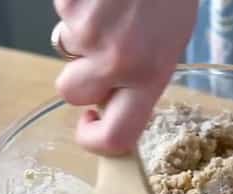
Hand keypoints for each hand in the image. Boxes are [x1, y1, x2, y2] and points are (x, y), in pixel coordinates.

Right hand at [52, 0, 197, 154]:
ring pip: (64, 45)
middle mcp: (116, 60)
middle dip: (76, 74)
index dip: (95, 141)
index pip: (117, 136)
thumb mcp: (171, 39)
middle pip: (71, 92)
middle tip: (97, 50)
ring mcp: (88, 31)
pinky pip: (61, 12)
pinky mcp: (67, 5)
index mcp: (150, 74)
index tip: (90, 125)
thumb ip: (142, 74)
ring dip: (80, 29)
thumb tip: (112, 96)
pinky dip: (76, 2)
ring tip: (109, 4)